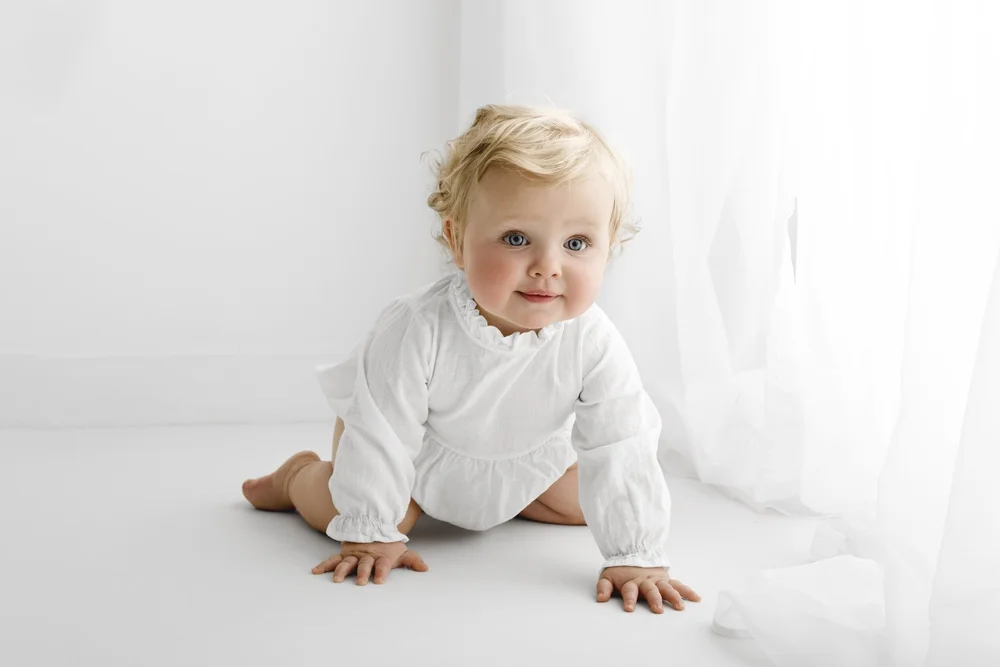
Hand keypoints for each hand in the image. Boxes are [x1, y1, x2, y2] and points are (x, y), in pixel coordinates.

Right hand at [311, 540, 428, 585]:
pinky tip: (315, 571)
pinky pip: (333, 560)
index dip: (381, 571)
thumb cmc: (388, 545)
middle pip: (364, 564)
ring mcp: (354, 555)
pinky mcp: (344, 554)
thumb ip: (413, 561)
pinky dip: (324, 565)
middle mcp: (367, 556)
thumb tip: (426, 569)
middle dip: (363, 572)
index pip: (382, 564)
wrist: (374, 526)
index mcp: (382, 557)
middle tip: (361, 581)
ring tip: (336, 579)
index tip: (379, 580)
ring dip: (342, 570)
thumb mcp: (402, 552)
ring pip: (347, 563)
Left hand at [596, 566, 700, 612]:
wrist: (632, 551)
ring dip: (673, 596)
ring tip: (680, 607)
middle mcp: (646, 581)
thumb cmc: (620, 570)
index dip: (629, 599)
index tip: (629, 609)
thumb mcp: (607, 577)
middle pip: (650, 590)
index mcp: (631, 582)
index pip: (629, 590)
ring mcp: (657, 580)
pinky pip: (678, 585)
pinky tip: (696, 598)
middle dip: (654, 599)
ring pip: (666, 587)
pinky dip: (687, 591)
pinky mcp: (666, 579)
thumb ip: (604, 588)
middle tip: (658, 609)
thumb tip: (600, 600)